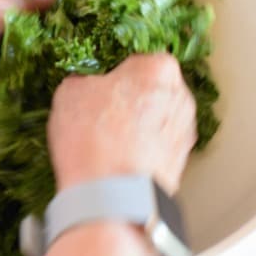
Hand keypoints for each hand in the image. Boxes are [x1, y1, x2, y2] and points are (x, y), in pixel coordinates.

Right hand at [48, 53, 196, 194]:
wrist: (111, 197)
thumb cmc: (95, 138)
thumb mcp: (70, 91)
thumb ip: (84, 79)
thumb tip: (84, 84)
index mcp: (159, 68)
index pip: (136, 58)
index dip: (113, 72)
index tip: (98, 82)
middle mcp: (181, 97)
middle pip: (151, 89)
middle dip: (129, 97)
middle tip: (99, 110)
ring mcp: (184, 132)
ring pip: (155, 118)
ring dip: (136, 125)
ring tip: (105, 139)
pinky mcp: (181, 163)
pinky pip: (156, 146)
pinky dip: (141, 149)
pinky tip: (116, 158)